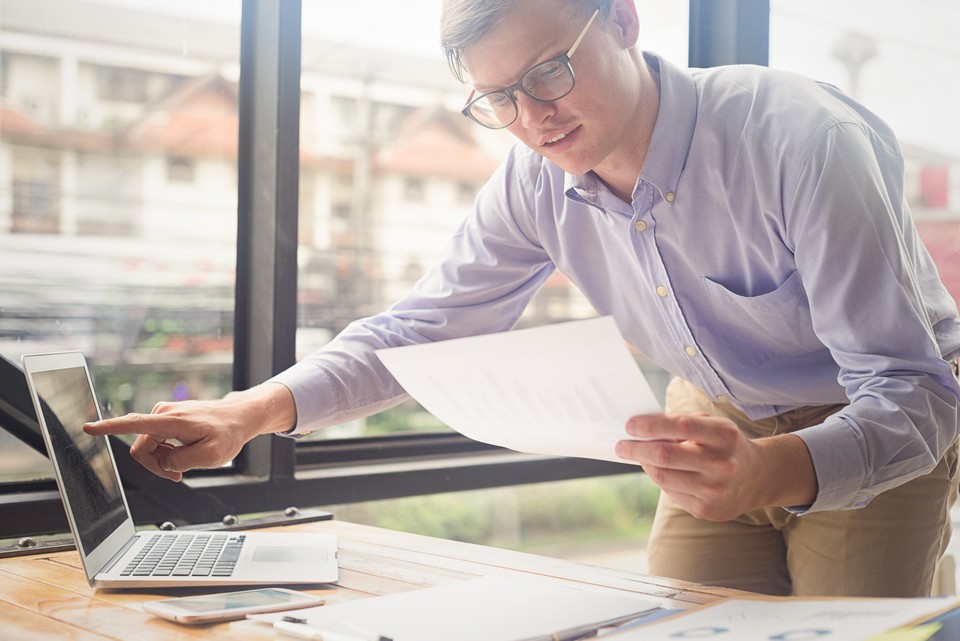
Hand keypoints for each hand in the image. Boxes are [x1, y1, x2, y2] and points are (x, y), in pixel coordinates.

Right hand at [83, 383, 295, 481]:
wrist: (239, 417)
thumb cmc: (228, 434)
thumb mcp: (211, 456)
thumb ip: (182, 462)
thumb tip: (164, 463)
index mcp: (171, 421)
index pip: (134, 424)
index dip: (109, 428)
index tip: (88, 428)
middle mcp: (162, 413)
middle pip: (140, 450)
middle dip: (156, 466)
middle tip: (178, 475)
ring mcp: (163, 414)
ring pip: (147, 448)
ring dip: (163, 460)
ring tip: (186, 461)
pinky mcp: (165, 418)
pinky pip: (155, 442)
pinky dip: (167, 453)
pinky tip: (184, 452)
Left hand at [616, 413, 816, 520]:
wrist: (757, 477)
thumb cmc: (725, 444)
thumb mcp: (713, 424)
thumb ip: (682, 423)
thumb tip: (642, 428)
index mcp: (724, 436)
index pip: (680, 426)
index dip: (650, 425)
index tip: (629, 425)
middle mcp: (721, 465)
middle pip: (665, 455)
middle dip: (636, 449)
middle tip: (621, 445)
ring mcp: (714, 491)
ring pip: (662, 477)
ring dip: (644, 464)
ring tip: (636, 455)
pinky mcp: (706, 510)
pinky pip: (670, 492)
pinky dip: (660, 479)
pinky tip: (658, 470)